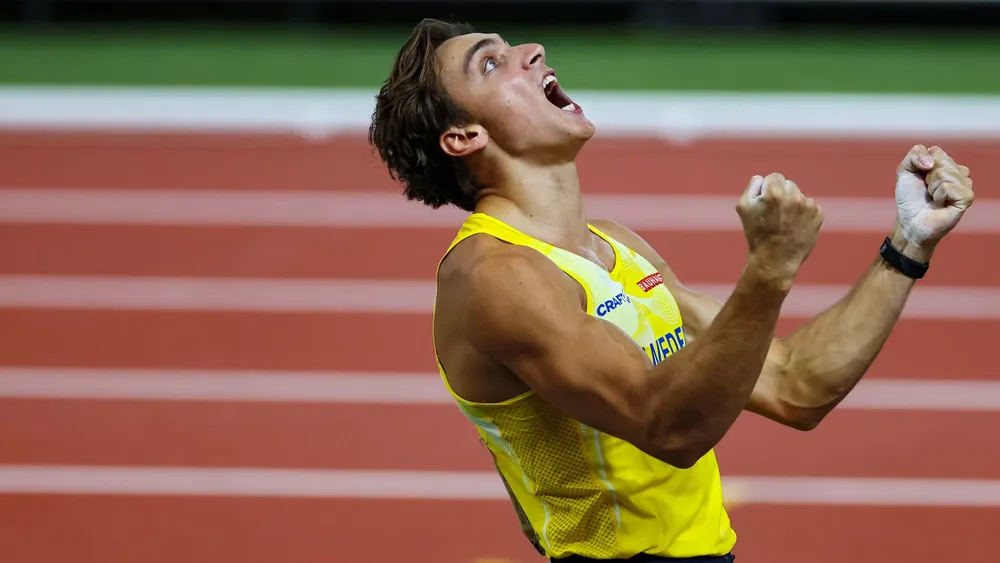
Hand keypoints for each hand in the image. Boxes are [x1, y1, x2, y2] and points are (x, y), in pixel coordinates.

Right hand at [737, 173, 823, 288]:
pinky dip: (803, 214)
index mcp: (775, 193)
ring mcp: (808, 206)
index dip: (768, 190)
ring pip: (799, 196)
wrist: (775, 260)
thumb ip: (752, 187)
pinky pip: (810, 206)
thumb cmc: (757, 234)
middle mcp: (794, 196)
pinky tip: (795, 227)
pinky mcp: (818, 215)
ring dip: (792, 204)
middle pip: (788, 185)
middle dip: (782, 195)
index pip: (774, 177)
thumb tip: (762, 179)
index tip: (766, 203)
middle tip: (775, 214)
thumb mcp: (743, 208)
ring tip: (785, 223)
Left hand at [895, 144, 974, 257]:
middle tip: (927, 191)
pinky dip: (938, 196)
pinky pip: (948, 187)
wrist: (911, 221)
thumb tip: (931, 162)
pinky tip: (941, 204)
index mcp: (947, 164)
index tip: (919, 178)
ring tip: (934, 198)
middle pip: (939, 162)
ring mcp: (965, 184)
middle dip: (926, 177)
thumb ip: (914, 155)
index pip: (935, 151)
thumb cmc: (910, 198)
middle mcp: (959, 172)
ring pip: (943, 173)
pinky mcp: (967, 197)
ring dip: (931, 188)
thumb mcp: (904, 171)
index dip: (920, 164)